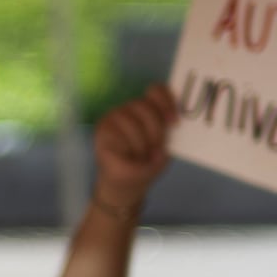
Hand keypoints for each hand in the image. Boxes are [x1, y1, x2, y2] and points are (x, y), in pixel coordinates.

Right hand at [91, 83, 176, 206]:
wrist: (127, 186)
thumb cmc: (146, 164)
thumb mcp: (164, 147)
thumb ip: (168, 131)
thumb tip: (175, 121)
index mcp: (147, 108)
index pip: (156, 91)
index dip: (166, 102)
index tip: (174, 122)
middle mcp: (129, 108)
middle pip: (144, 106)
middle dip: (155, 130)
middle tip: (156, 148)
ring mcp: (113, 117)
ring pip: (132, 123)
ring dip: (141, 145)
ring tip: (141, 157)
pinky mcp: (101, 130)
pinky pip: (119, 136)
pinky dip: (128, 152)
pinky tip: (127, 159)